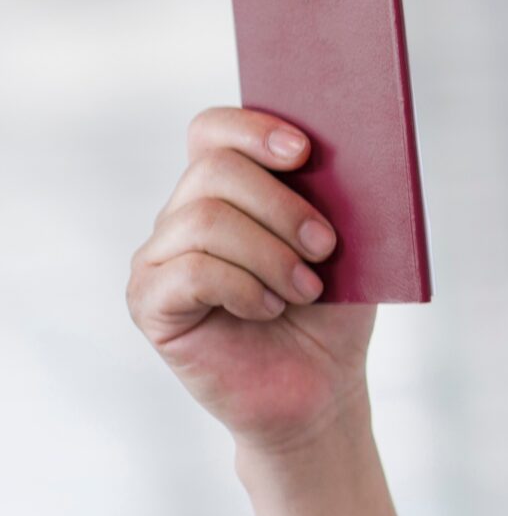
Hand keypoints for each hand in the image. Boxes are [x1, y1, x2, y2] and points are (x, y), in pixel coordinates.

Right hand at [127, 107, 376, 456]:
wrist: (321, 385)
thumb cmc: (332, 311)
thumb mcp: (350, 244)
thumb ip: (334, 195)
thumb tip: (344, 150)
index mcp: (227, 190)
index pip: (213, 131)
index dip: (254, 129)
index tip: (304, 152)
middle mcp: (183, 215)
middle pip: (215, 170)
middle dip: (281, 204)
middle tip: (326, 246)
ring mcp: (160, 258)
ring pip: (206, 220)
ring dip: (270, 254)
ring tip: (306, 289)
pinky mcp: (150, 303)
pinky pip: (192, 272)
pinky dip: (244, 287)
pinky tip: (270, 308)